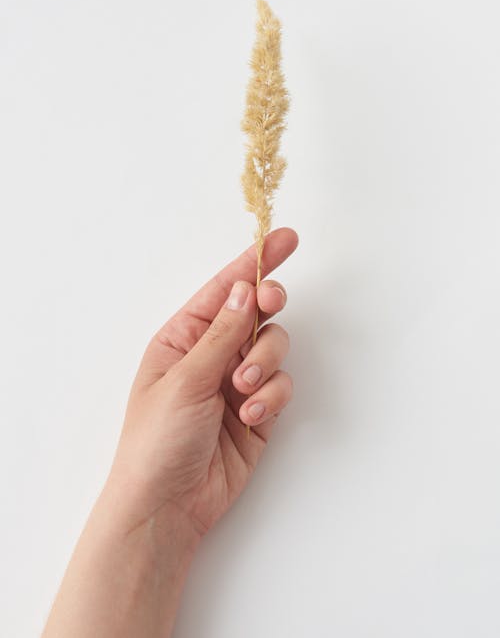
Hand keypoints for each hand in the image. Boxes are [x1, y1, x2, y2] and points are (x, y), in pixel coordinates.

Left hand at [107, 226, 298, 539]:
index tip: (284, 238)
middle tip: (270, 305)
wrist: (167, 506)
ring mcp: (237, 380)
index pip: (224, 289)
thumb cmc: (156, 440)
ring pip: (273, 346)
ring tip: (242, 389)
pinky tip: (252, 414)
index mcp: (183, 336)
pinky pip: (281, 384)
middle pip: (256, 311)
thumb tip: (244, 289)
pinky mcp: (259, 409)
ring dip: (265, 362)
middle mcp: (213, 352)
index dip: (255, 261)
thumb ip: (222, 334)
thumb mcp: (185, 379)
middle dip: (266, 307)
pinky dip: (272, 395)